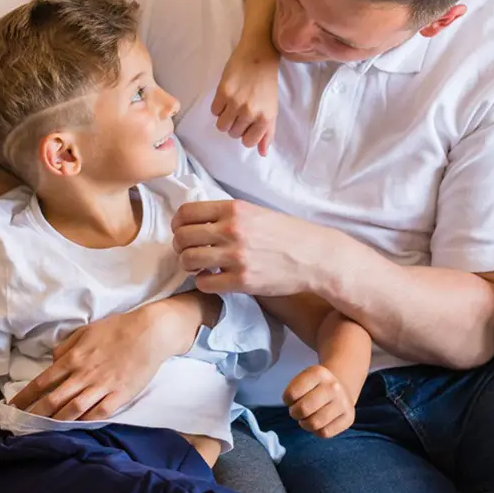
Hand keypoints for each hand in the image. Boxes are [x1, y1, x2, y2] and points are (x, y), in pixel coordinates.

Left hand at [8, 300, 193, 420]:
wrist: (149, 332)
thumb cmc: (117, 328)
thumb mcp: (86, 331)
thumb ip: (66, 347)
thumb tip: (53, 361)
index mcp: (73, 358)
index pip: (43, 381)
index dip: (26, 396)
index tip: (13, 406)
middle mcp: (83, 375)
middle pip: (54, 399)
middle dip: (35, 413)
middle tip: (21, 424)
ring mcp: (102, 386)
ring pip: (73, 409)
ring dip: (57, 421)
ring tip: (44, 430)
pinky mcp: (119, 395)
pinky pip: (99, 413)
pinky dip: (86, 421)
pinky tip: (77, 427)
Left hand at [173, 199, 331, 295]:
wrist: (315, 256)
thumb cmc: (287, 233)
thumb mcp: (256, 212)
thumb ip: (227, 215)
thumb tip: (197, 223)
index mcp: (234, 209)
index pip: (186, 213)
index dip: (177, 224)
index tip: (181, 231)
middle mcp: (232, 230)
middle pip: (182, 237)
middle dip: (180, 246)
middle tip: (188, 251)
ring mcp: (236, 257)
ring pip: (188, 260)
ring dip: (189, 265)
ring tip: (199, 266)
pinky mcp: (241, 281)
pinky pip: (204, 283)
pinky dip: (203, 282)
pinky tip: (213, 278)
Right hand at [211, 41, 280, 155]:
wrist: (259, 55)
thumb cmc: (266, 83)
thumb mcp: (271, 109)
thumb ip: (267, 132)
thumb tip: (262, 153)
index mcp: (265, 118)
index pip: (248, 142)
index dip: (245, 133)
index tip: (247, 122)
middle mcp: (250, 112)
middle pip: (233, 133)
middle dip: (235, 124)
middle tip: (240, 109)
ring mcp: (235, 103)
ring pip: (221, 125)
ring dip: (224, 118)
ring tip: (231, 105)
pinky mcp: (222, 92)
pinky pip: (213, 111)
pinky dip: (218, 106)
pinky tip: (226, 96)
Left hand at [283, 365, 355, 437]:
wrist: (341, 388)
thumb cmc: (315, 387)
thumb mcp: (303, 379)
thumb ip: (293, 392)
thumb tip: (295, 411)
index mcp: (318, 373)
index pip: (291, 394)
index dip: (287, 400)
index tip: (291, 399)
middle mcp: (333, 386)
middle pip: (303, 409)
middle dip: (295, 413)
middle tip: (297, 411)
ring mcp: (343, 402)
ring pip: (314, 424)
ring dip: (305, 424)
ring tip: (307, 418)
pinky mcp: (349, 417)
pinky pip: (325, 433)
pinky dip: (317, 431)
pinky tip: (319, 423)